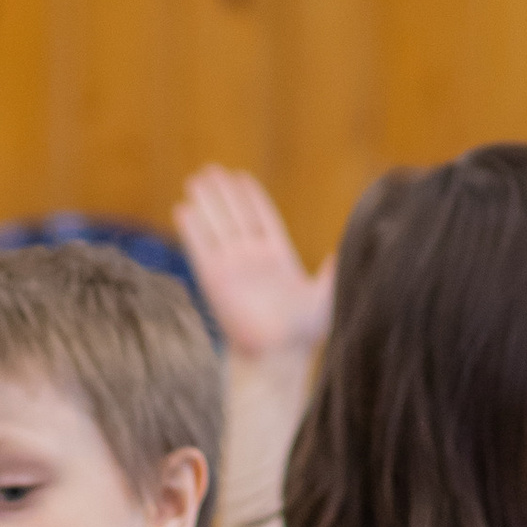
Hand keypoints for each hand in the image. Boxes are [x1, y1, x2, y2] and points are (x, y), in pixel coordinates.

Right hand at [173, 166, 334, 360]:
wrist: (275, 357)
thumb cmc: (302, 333)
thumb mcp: (326, 297)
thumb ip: (331, 273)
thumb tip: (343, 253)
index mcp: (277, 257)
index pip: (261, 218)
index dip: (250, 198)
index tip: (240, 178)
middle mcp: (251, 259)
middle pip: (234, 217)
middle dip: (223, 194)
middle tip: (211, 169)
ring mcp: (231, 268)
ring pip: (216, 227)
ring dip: (206, 203)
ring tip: (195, 179)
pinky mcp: (214, 280)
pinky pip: (200, 249)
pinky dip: (192, 229)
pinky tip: (183, 209)